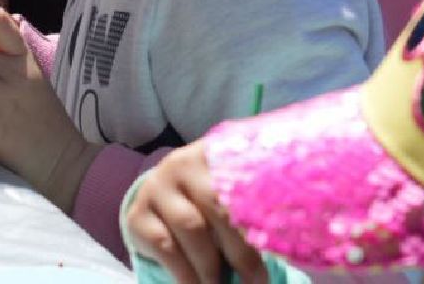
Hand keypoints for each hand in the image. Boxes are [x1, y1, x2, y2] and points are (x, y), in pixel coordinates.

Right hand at [124, 141, 268, 283]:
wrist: (160, 201)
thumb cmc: (210, 203)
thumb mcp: (230, 194)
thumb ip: (252, 207)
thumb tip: (286, 244)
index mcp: (215, 153)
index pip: (244, 182)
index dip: (264, 217)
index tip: (282, 250)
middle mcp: (182, 163)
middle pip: (219, 206)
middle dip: (242, 251)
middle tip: (258, 282)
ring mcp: (156, 187)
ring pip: (191, 227)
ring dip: (212, 266)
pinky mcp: (137, 214)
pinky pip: (165, 246)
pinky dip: (186, 273)